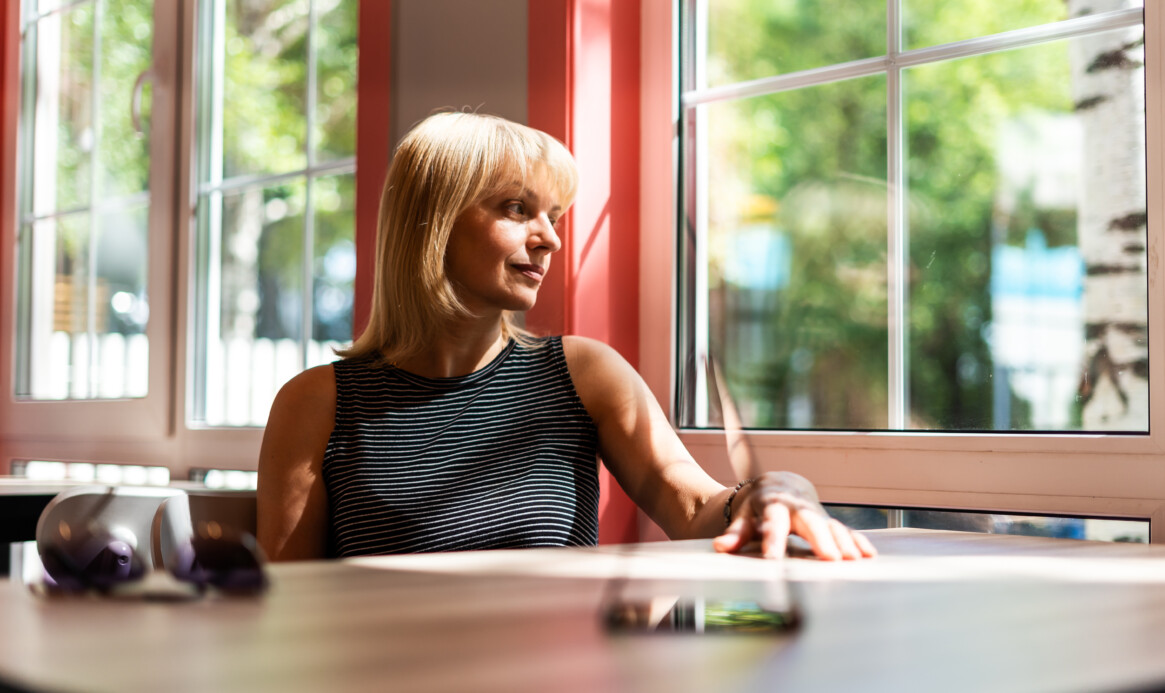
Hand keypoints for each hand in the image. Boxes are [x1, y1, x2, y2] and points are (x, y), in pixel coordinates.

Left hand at [711, 472, 876, 560]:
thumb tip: (721, 547)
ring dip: (843, 542)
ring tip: (853, 560)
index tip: (774, 560)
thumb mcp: (744, 517)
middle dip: (821, 539)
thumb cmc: (758, 506)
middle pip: (810, 522)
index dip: (774, 540)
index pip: (773, 523)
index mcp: (773, 505)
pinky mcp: (828, 520)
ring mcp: (816, 513)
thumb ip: (736, 533)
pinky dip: (857, 541)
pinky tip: (868, 555)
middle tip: (830, 559)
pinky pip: (844, 530)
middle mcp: (798, 507)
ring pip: (831, 526)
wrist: (779, 485)